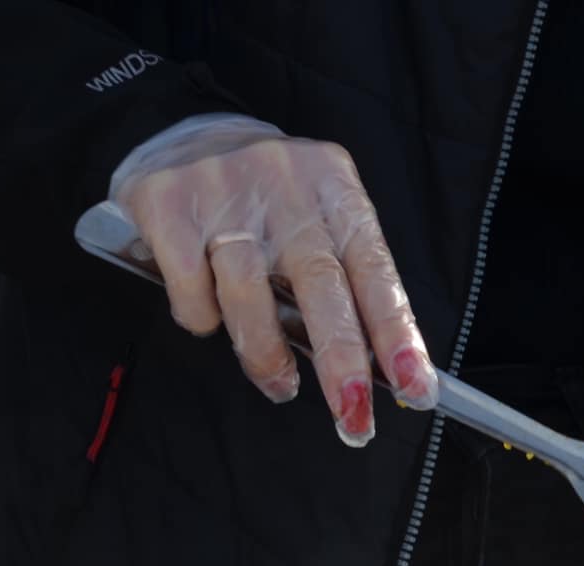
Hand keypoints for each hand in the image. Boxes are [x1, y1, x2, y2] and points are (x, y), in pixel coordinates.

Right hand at [112, 116, 435, 444]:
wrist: (181, 133)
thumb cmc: (267, 201)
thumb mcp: (318, 222)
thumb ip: (344, 283)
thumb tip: (378, 371)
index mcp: (336, 191)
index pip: (375, 270)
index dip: (395, 332)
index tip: (415, 386)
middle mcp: (285, 186)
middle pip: (320, 284)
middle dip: (342, 359)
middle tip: (353, 415)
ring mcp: (224, 192)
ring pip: (249, 295)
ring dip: (266, 356)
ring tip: (280, 384)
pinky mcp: (168, 204)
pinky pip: (192, 290)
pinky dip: (203, 318)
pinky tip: (209, 315)